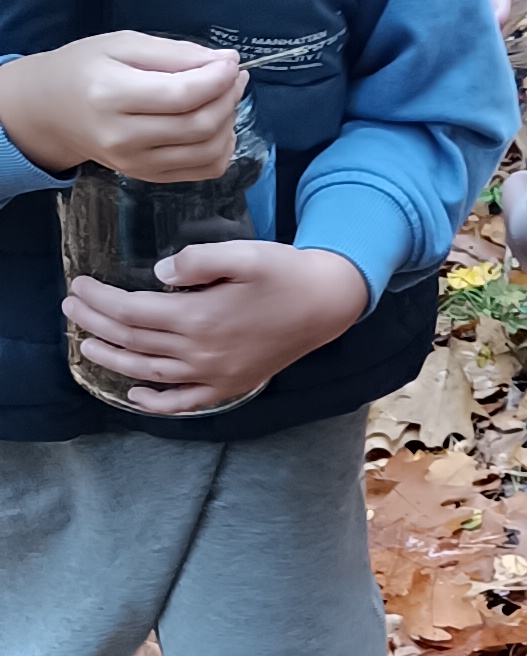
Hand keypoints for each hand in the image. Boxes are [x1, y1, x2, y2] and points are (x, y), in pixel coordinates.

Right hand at [0, 32, 241, 181]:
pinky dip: (222, 148)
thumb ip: (175, 53)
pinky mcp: (146, 176)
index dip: (218, 79)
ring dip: (229, 123)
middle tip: (233, 77)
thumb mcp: (122, 44)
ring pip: (208, 152)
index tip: (232, 63)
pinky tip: (217, 125)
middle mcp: (122, 137)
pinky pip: (203, 170)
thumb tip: (226, 61)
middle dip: (228, 98)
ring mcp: (135, 163)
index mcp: (111, 96)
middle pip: (199, 125)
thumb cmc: (84, 69)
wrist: (50, 109)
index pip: (182, 95)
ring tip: (225, 97)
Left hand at [63, 241, 367, 414]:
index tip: (79, 285)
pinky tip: (136, 394)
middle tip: (71, 308)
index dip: (99, 300)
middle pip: (133, 341)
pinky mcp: (231, 384)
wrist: (327, 304)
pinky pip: (186, 402)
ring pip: (150, 372)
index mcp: (199, 317)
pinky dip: (157, 402)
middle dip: (96, 324)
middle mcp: (201, 352)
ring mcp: (215, 374)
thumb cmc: (285, 273)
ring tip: (85, 346)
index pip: (131, 311)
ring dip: (113, 360)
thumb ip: (197, 260)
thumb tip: (160, 274)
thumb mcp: (244, 253)